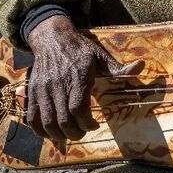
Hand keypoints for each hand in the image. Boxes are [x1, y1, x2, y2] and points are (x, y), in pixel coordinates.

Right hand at [25, 15, 143, 140]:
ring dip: (58, 134)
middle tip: (83, 132)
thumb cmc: (80, 50)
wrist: (52, 38)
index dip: (86, 123)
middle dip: (75, 132)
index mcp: (78, 77)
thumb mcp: (101, 56)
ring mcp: (42, 89)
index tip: (94, 125)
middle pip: (62, 119)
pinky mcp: (32, 92)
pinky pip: (31, 117)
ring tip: (69, 134)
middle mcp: (58, 84)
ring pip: (47, 121)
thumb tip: (141, 66)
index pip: (78, 108)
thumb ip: (119, 68)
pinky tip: (51, 132)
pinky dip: (40, 130)